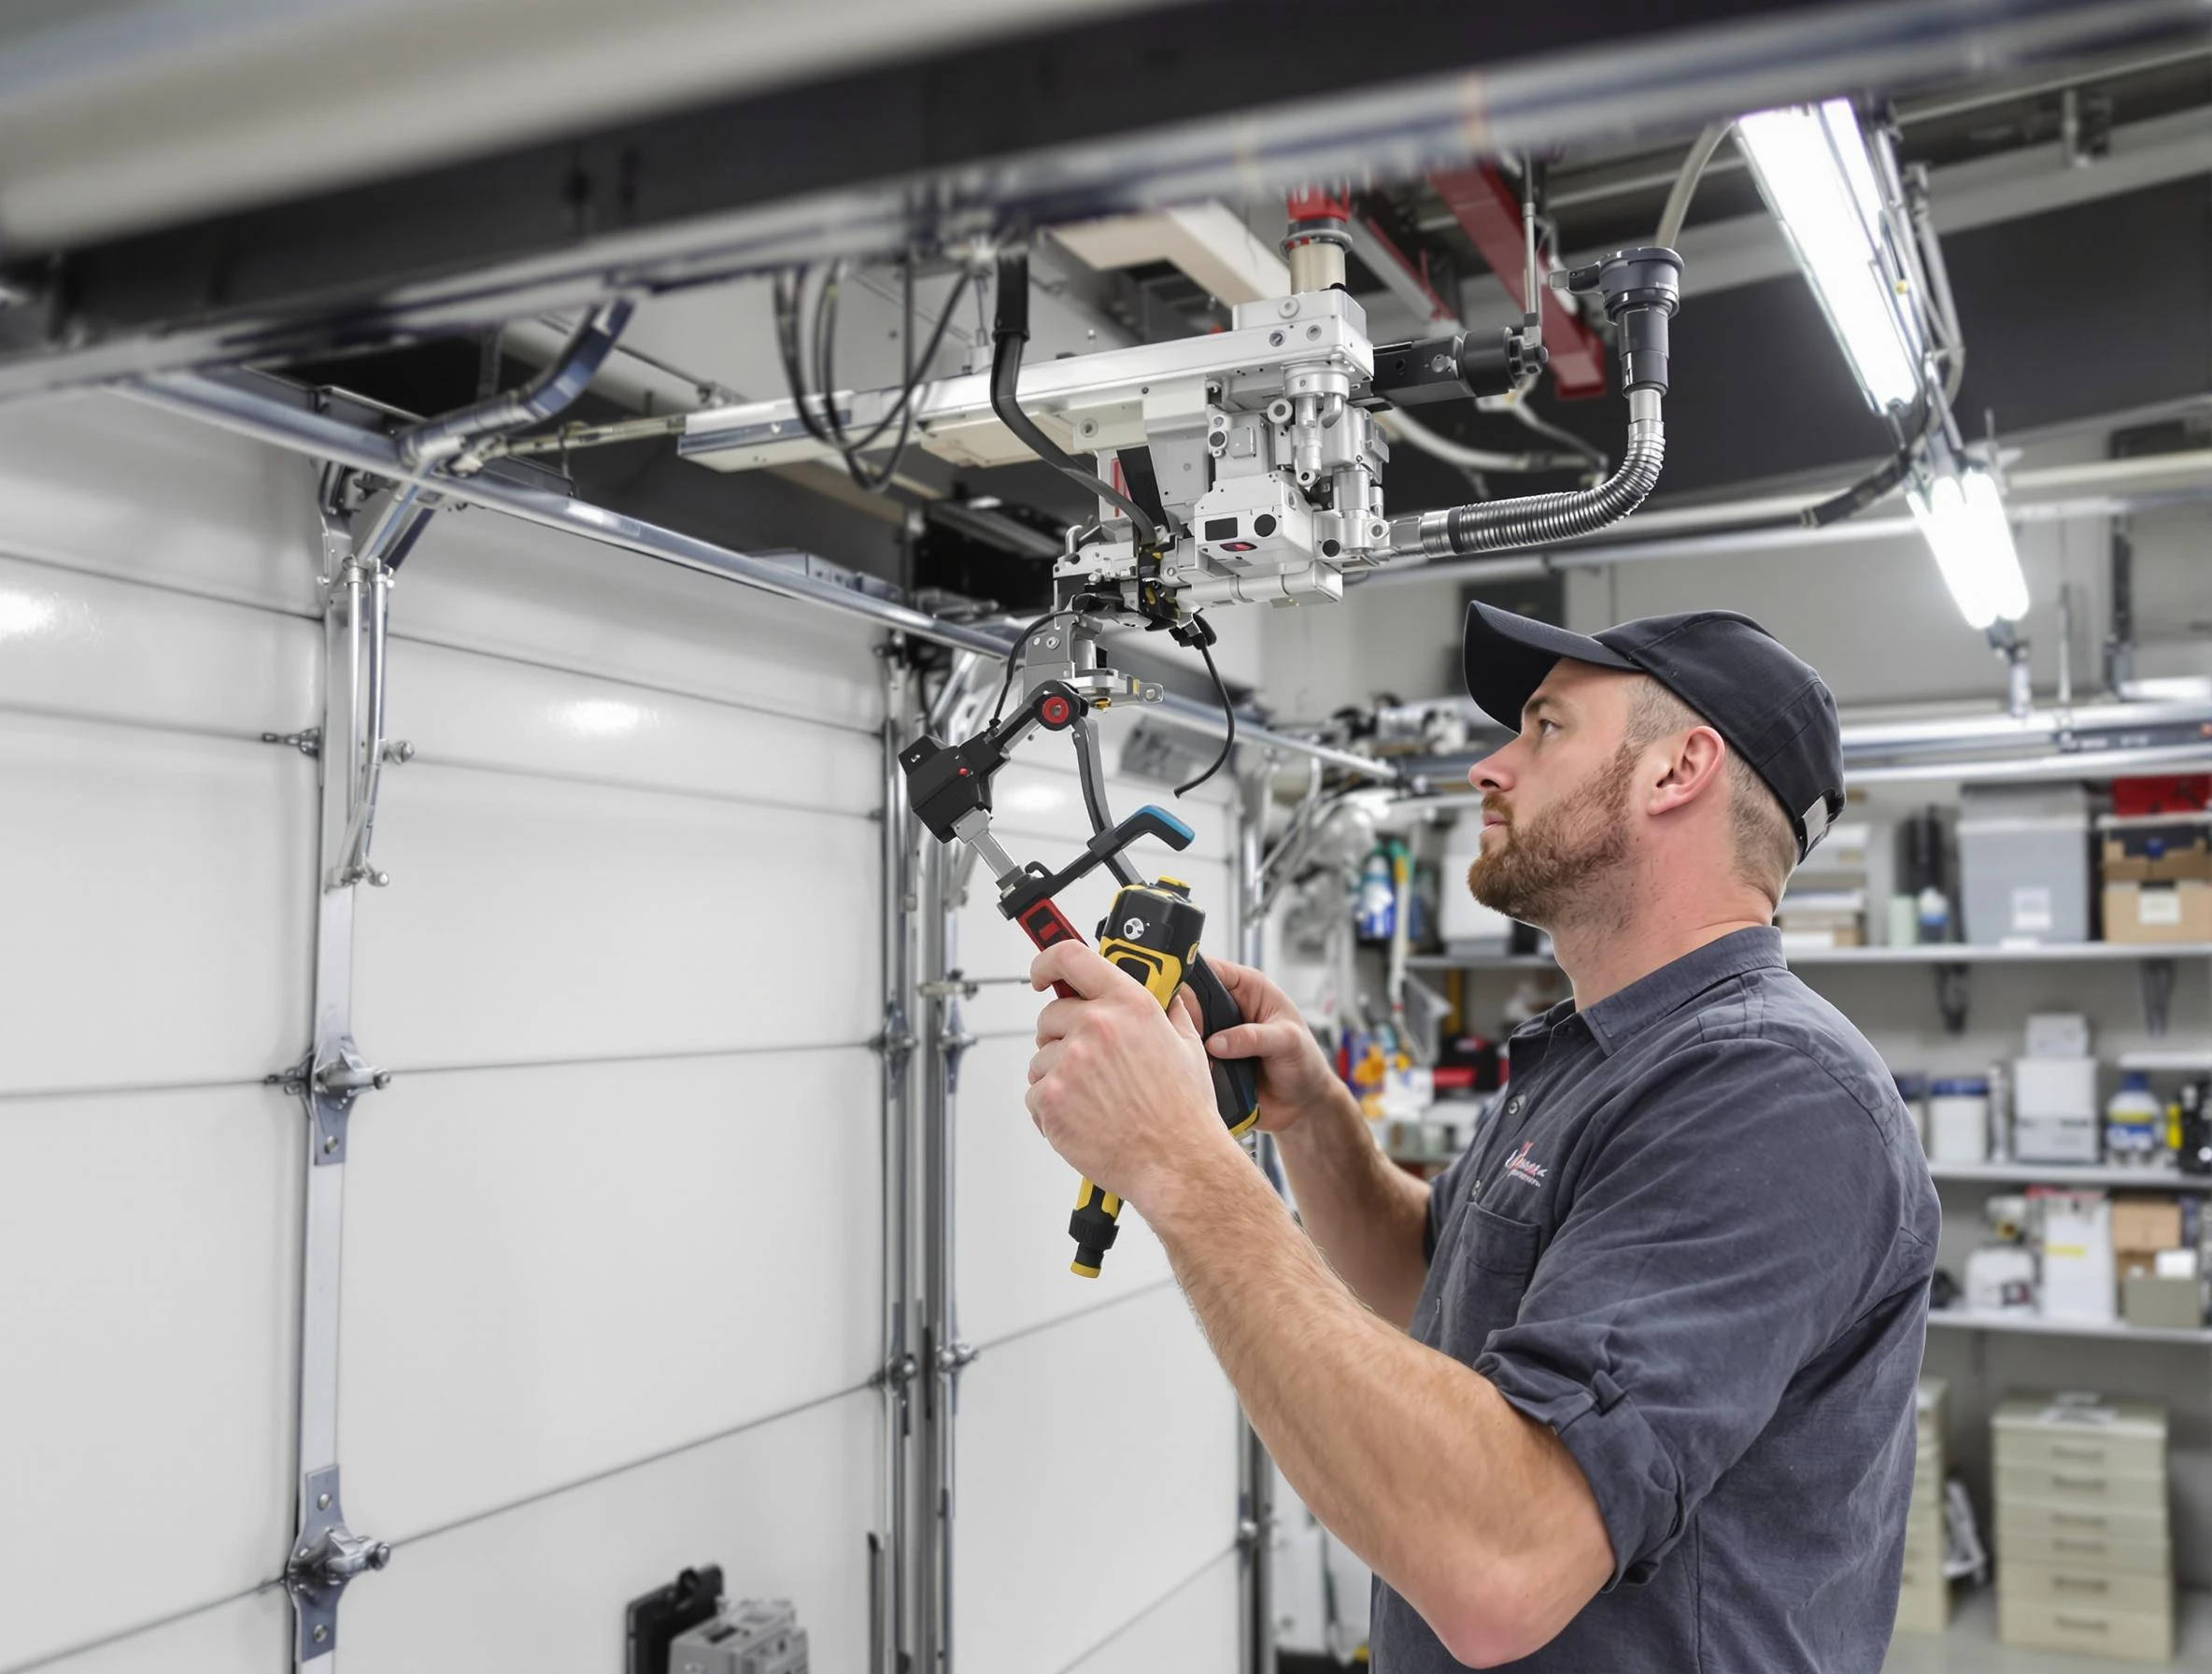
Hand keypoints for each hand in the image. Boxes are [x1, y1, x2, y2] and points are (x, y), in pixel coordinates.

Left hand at [1026, 941, 1244, 1217]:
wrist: (1177, 1164)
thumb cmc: (1184, 1113)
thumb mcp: (1187, 1045)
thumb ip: (1166, 1009)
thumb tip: (1160, 990)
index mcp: (1129, 1004)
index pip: (1071, 958)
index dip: (1048, 961)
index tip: (1044, 973)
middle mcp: (1096, 1027)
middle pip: (1050, 1015)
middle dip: (1062, 1035)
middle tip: (1089, 1062)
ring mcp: (1069, 1063)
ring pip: (1040, 1059)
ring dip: (1058, 1075)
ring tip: (1095, 1098)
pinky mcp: (1051, 1099)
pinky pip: (1035, 1094)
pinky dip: (1052, 1108)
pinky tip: (1084, 1117)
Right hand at [1191, 957, 1343, 1136]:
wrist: (1302, 1102)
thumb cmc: (1304, 1062)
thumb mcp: (1286, 1042)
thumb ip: (1252, 1037)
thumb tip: (1216, 1042)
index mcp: (1250, 988)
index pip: (1211, 970)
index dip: (1190, 977)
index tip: (1174, 993)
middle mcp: (1230, 1007)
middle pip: (1191, 998)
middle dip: (1181, 1012)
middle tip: (1180, 1030)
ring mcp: (1219, 1034)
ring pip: (1186, 1028)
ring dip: (1184, 1039)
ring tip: (1183, 1052)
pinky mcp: (1212, 1058)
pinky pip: (1190, 1054)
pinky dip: (1188, 1060)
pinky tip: (1188, 1069)